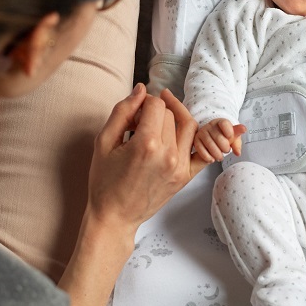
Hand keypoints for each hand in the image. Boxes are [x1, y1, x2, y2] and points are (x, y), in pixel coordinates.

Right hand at [87, 84, 208, 233]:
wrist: (114, 216)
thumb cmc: (104, 181)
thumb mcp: (103, 142)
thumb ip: (122, 112)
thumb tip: (141, 89)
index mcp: (146, 144)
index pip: (156, 105)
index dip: (144, 102)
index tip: (134, 113)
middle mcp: (167, 154)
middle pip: (170, 114)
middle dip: (156, 112)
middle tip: (140, 123)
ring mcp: (180, 167)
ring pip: (188, 126)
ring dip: (175, 118)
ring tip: (160, 121)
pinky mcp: (186, 177)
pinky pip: (202, 151)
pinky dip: (200, 139)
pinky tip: (185, 133)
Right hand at [193, 118, 247, 162]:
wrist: (213, 138)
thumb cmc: (224, 136)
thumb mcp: (233, 137)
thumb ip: (237, 143)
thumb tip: (238, 152)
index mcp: (221, 122)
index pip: (224, 124)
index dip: (229, 132)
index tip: (230, 137)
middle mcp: (210, 126)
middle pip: (218, 137)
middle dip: (225, 147)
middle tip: (226, 150)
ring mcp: (202, 132)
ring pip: (210, 145)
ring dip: (217, 154)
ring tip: (220, 157)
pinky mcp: (196, 140)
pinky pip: (201, 150)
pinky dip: (208, 157)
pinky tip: (212, 159)